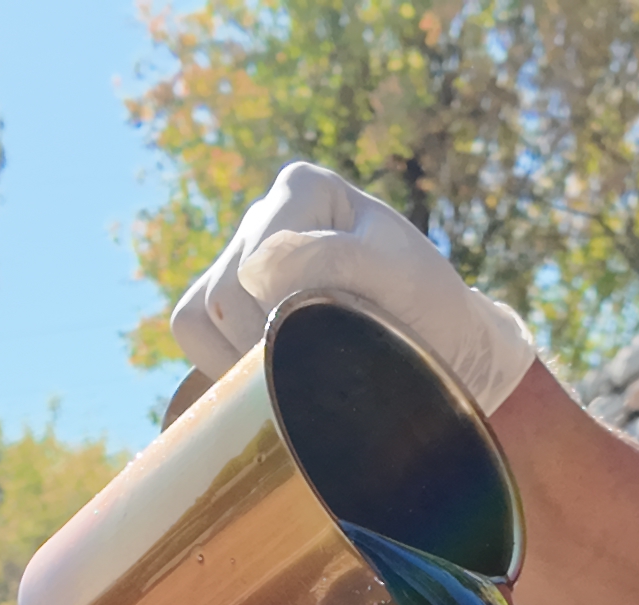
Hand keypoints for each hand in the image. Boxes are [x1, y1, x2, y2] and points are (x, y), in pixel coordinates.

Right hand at [170, 162, 537, 415]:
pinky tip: (266, 381)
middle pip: (223, 294)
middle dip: (264, 346)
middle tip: (316, 377)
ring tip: (296, 379)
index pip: (258, 261)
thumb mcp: (399, 275)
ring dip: (239, 362)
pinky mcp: (228, 304)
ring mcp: (241, 259)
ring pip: (198, 316)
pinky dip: (218, 367)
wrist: (445, 347)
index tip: (328, 347)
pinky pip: (192, 332)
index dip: (281, 317)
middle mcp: (264, 217)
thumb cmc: (430, 309)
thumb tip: (256, 269)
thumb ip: (335, 259)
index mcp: (304, 189)